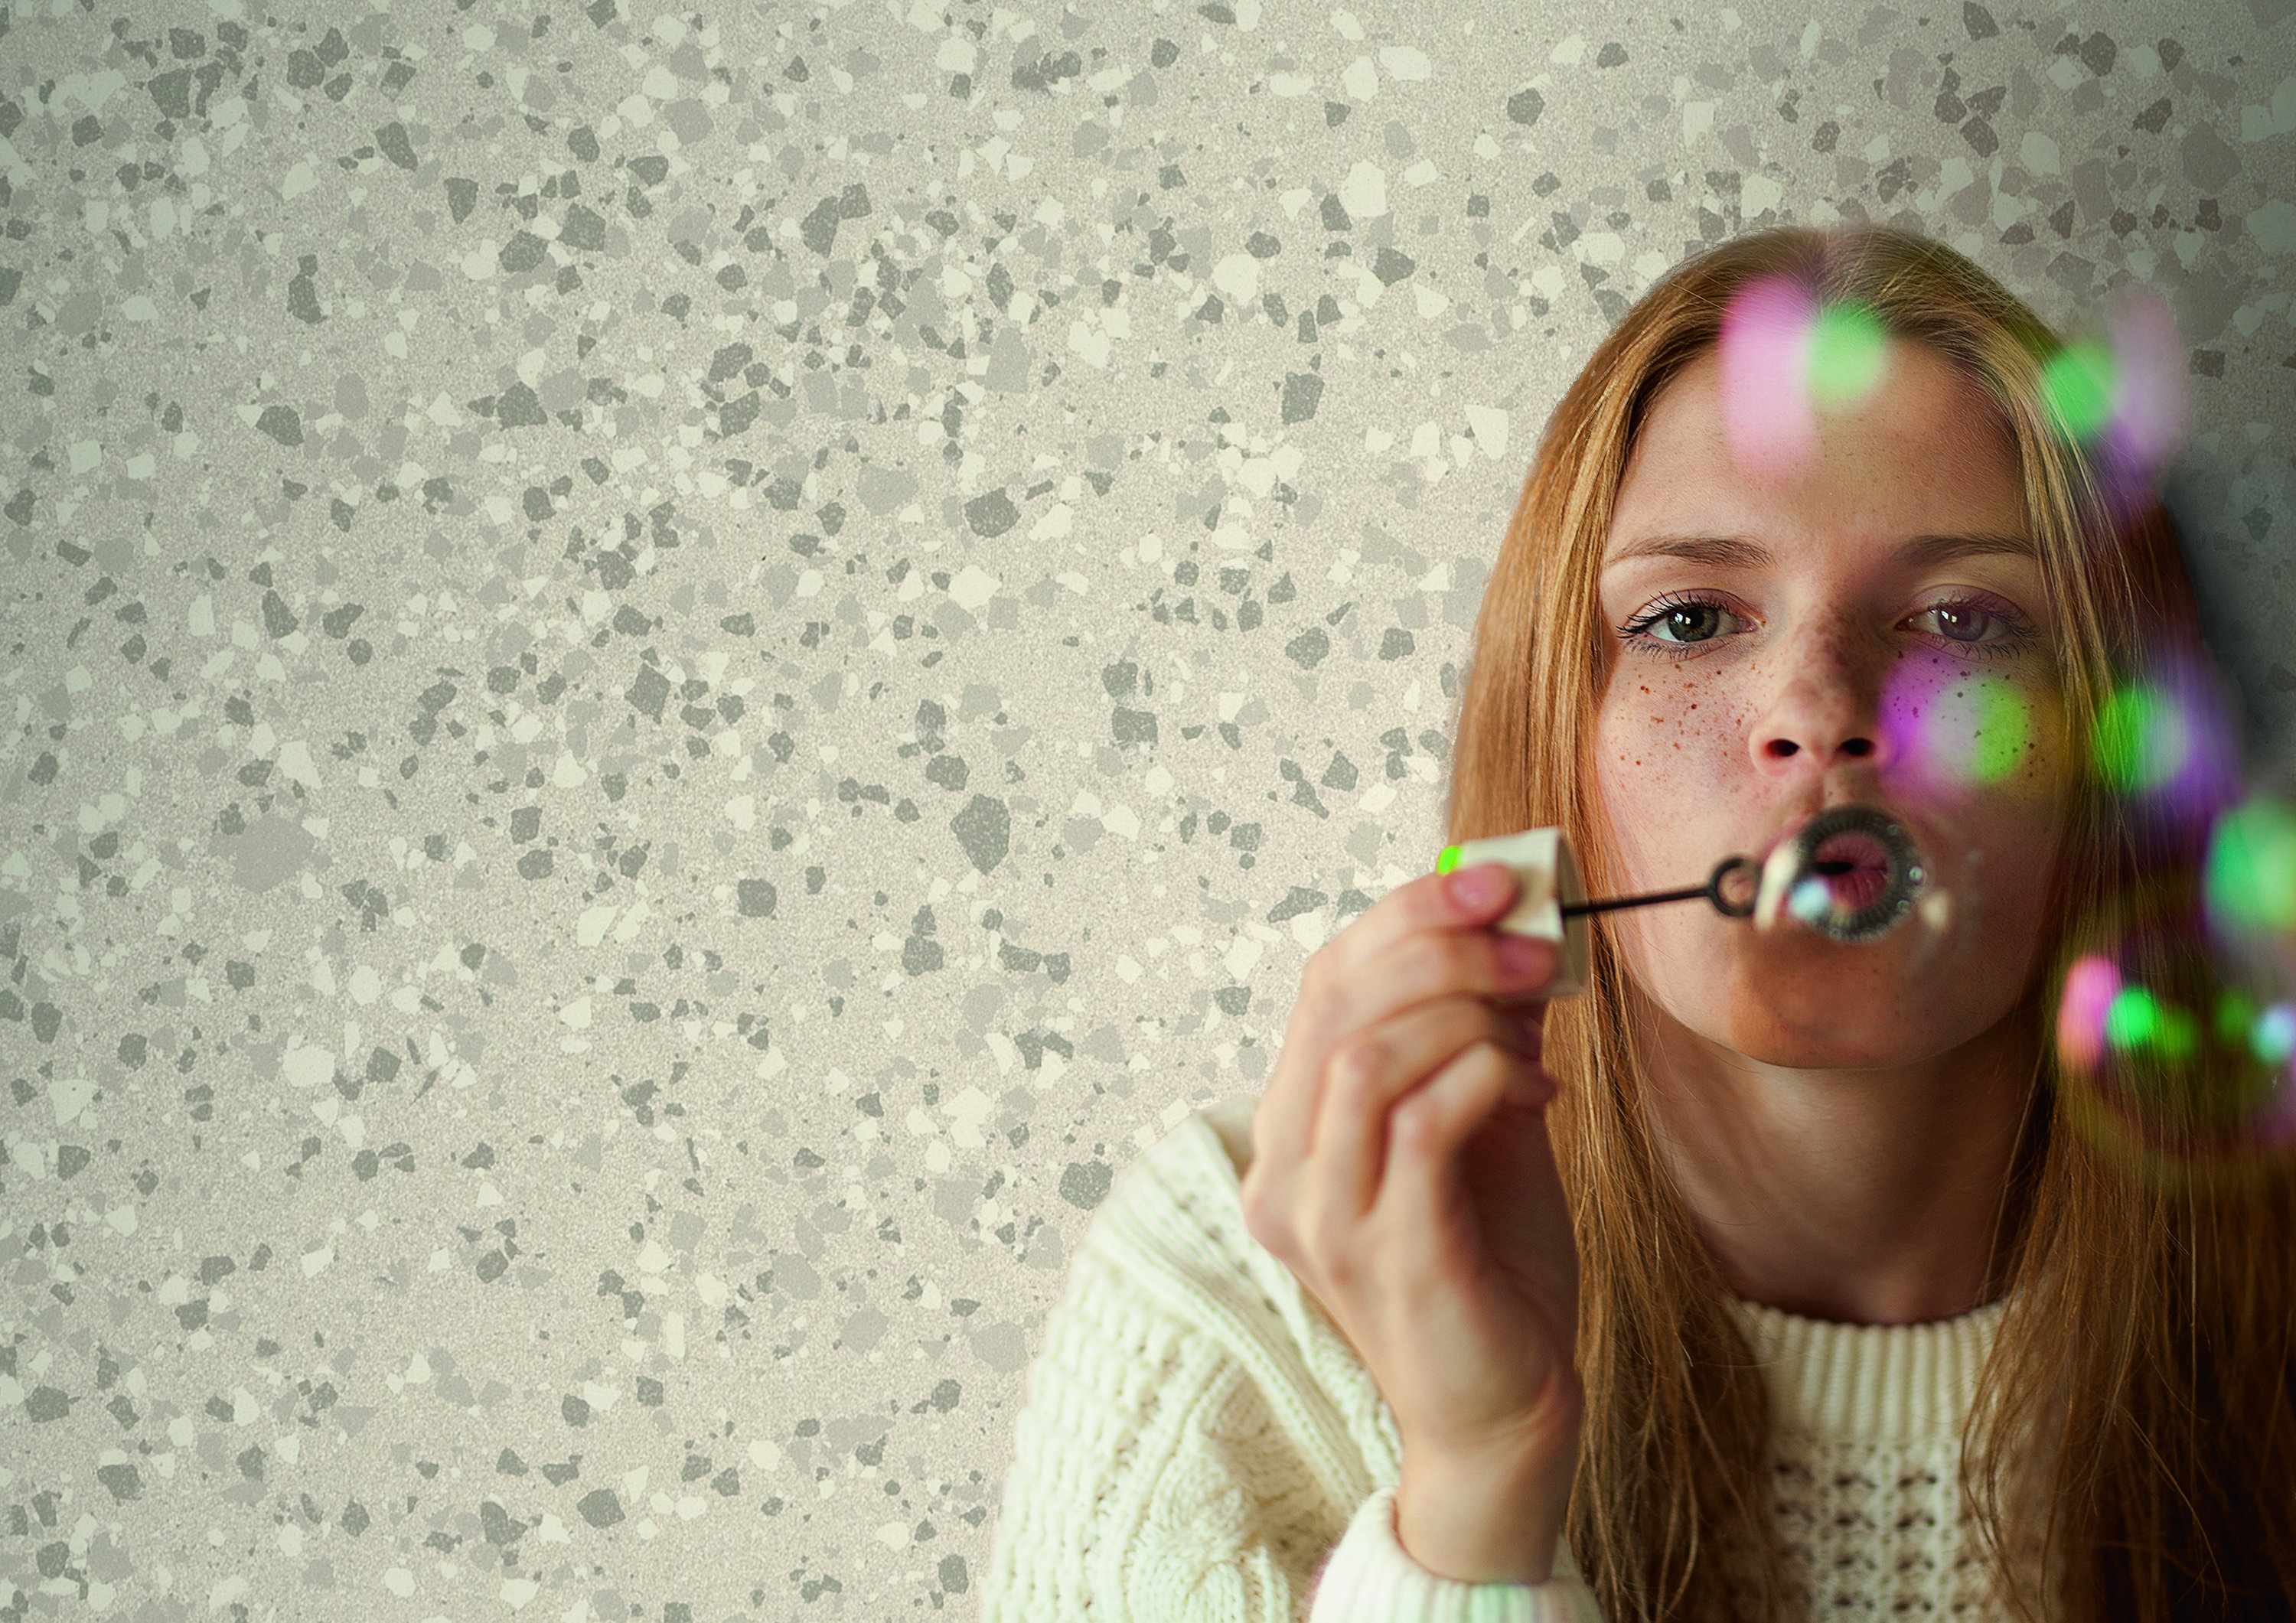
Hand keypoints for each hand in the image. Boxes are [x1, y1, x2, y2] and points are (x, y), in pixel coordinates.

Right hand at [1240, 861, 1583, 1584]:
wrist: (1510, 1413)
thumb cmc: (1496, 1269)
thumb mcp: (1485, 1127)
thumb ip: (1479, 1039)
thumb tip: (1513, 933)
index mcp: (1292, 1130)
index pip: (1323, 984)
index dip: (1405, 915)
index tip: (1497, 879)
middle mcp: (1283, 1169)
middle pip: (1335, 1004)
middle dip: (1441, 945)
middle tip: (1535, 933)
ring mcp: (1322, 1217)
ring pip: (1364, 1057)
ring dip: (1466, 1009)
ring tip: (1539, 1016)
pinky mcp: (1382, 1254)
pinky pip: (1419, 1126)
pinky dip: (1482, 1077)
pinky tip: (1536, 1085)